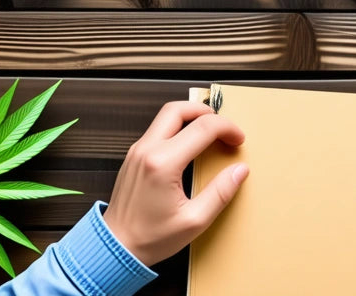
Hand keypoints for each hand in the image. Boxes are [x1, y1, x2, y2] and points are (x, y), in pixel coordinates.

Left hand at [104, 101, 248, 265]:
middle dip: (206, 111)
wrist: (115, 246)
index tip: (239, 140)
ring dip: (190, 118)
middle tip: (224, 127)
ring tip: (210, 133)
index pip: (202, 128)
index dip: (227, 128)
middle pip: (178, 109)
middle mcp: (147, 150)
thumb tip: (240, 170)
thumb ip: (220, 192)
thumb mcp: (194, 221)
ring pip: (165, 116)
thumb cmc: (151, 237)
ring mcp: (137, 151)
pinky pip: (157, 130)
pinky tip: (190, 145)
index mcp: (163, 163)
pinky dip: (177, 128)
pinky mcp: (133, 156)